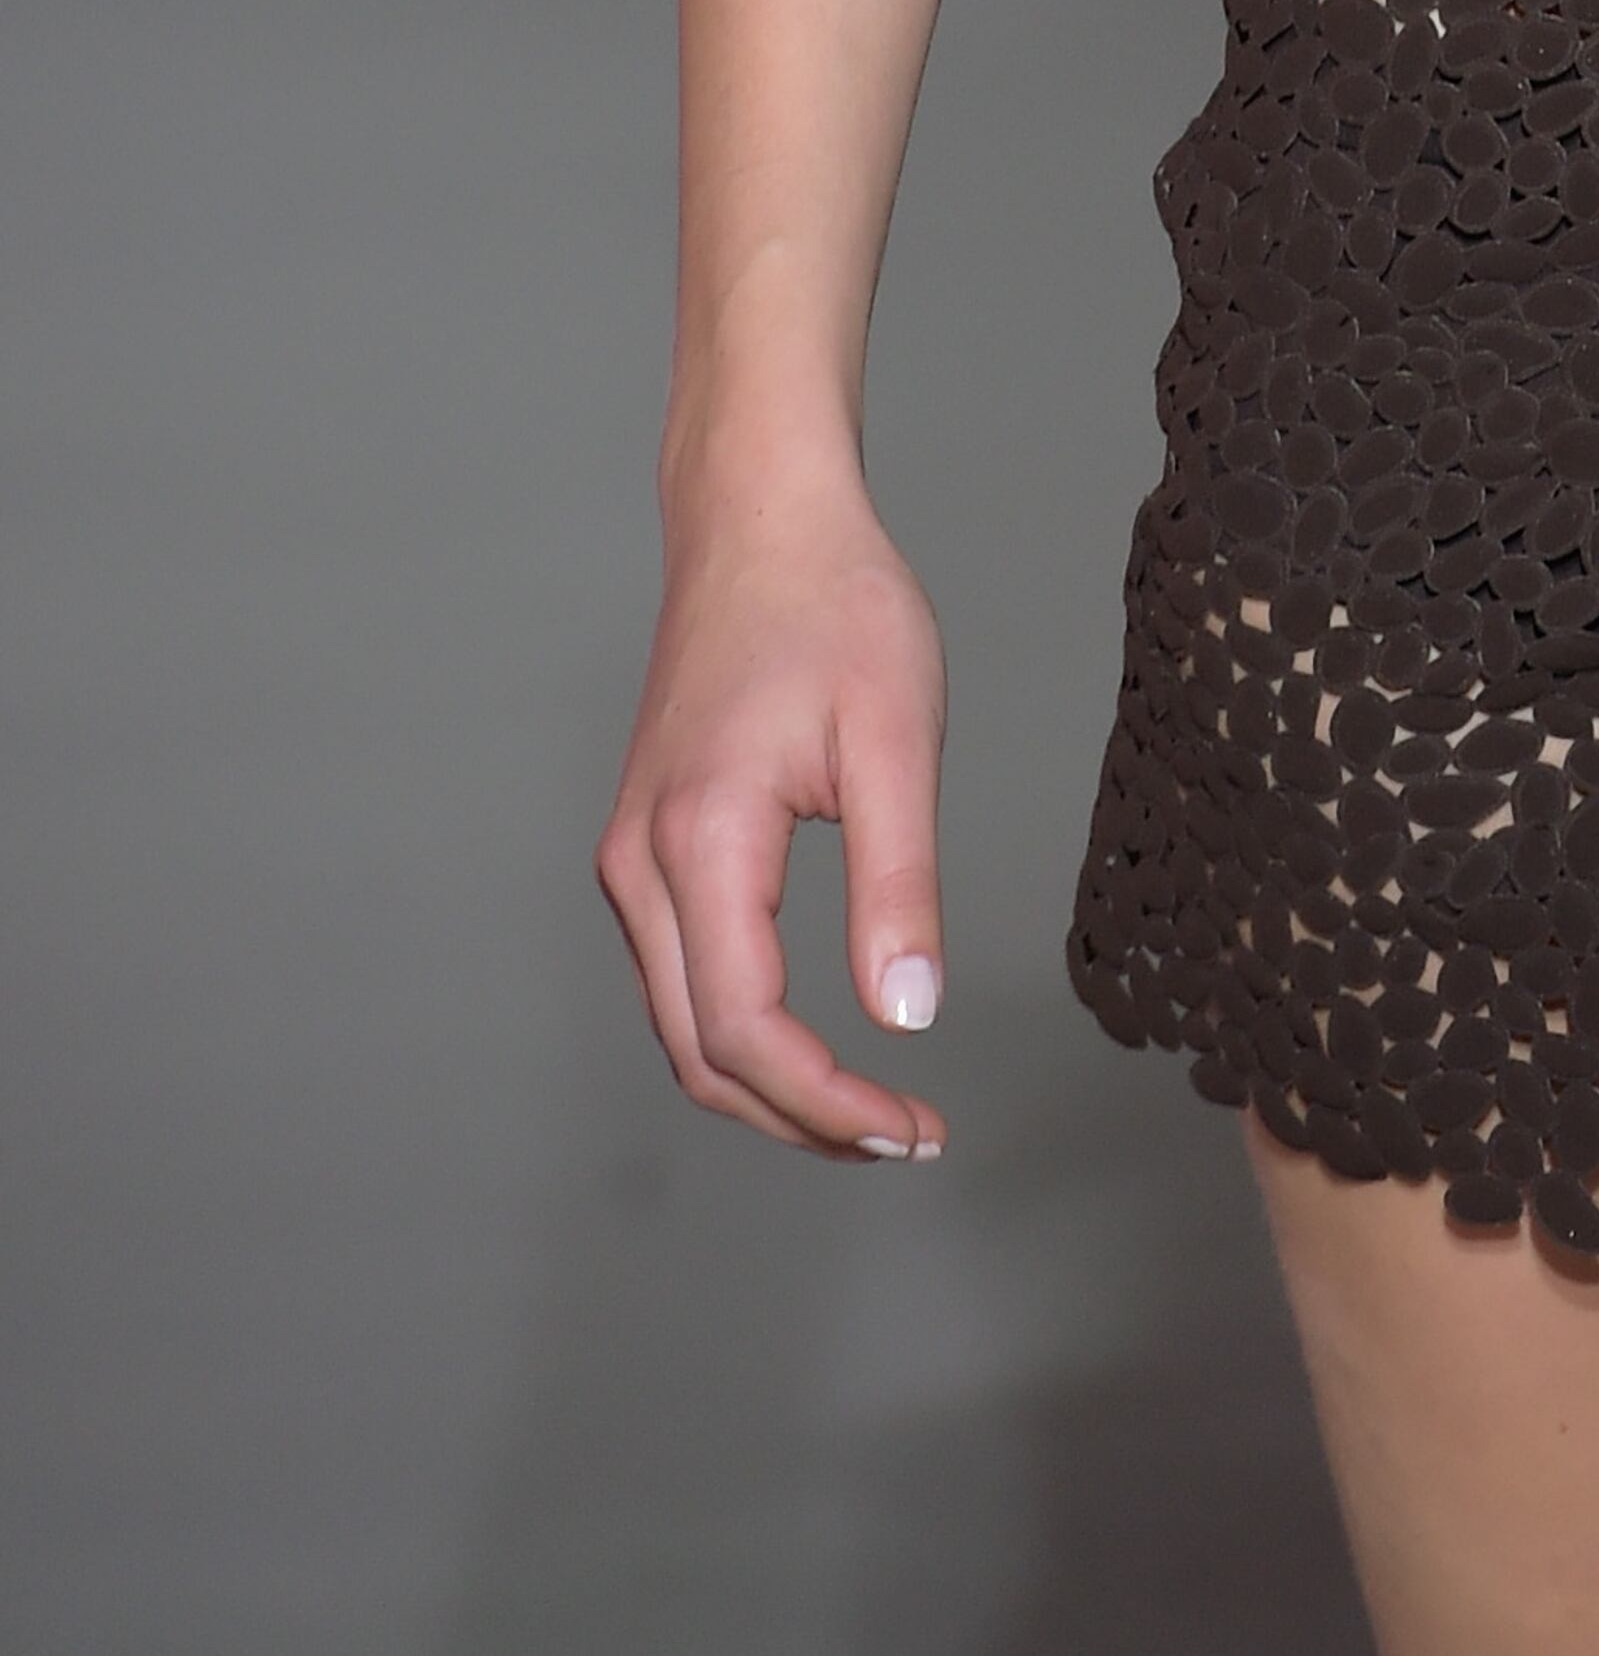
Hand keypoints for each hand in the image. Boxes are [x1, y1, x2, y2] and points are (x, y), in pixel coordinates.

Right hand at [598, 461, 949, 1155]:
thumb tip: (908, 1016)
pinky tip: (817, 1040)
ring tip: (874, 1108)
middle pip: (700, 1052)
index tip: (910, 1128)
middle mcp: (641, 863)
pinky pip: (680, 975)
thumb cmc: (836, 606)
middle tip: (904, 1137)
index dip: (825, 1103)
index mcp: (701, 840)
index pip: (746, 1030)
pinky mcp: (646, 843)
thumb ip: (899, 883)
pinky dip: (742, 1032)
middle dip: (799, 1116)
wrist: (759, 518)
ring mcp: (632, 856)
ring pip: (682, 1024)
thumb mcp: (894, 737)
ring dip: (770, 1084)